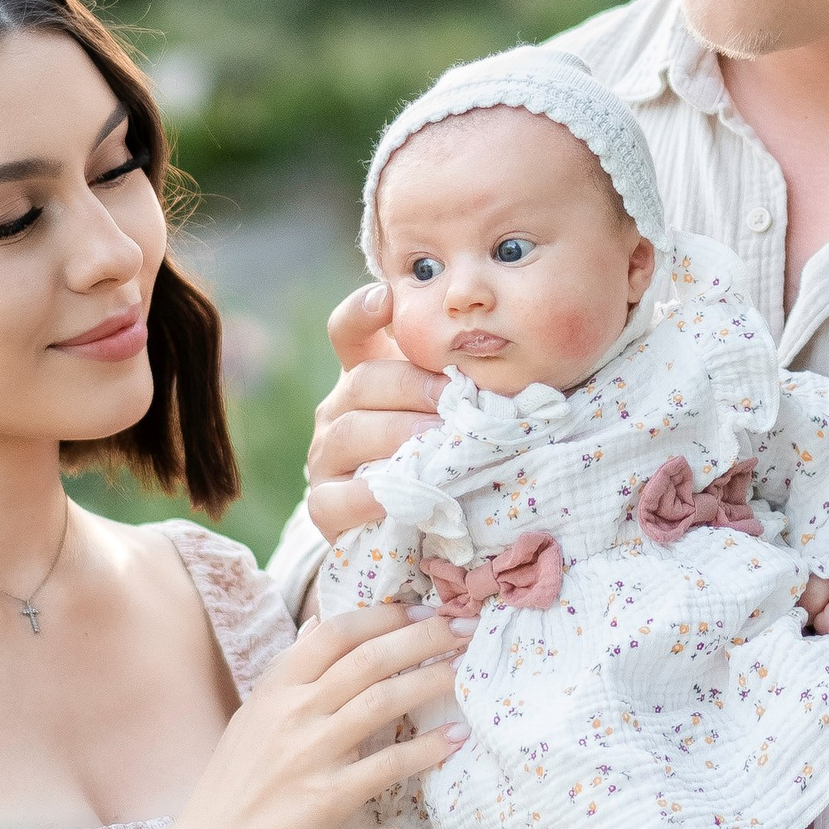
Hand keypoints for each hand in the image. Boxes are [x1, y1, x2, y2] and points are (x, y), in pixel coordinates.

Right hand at [174, 604, 467, 828]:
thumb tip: (318, 626)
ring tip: (468, 671)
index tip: (425, 609)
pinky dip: (426, 749)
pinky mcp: (329, 798)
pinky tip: (455, 739)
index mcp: (275, 688)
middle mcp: (293, 712)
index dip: (385, 615)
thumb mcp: (253, 716)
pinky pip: (388, 765)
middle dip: (425, 637)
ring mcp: (311, 753)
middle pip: (369, 658)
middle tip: (467, 626)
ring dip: (432, 680)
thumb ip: (290, 674)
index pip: (335, 632)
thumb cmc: (233, 786)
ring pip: (383, 700)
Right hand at [304, 282, 443, 538]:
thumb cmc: (439, 457)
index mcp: (364, 378)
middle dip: (411, 386)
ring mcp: (325, 457)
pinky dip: (370, 496)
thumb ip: (460, 386)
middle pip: (363, 382)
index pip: (348, 331)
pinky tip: (405, 494)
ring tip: (440, 443)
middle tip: (454, 399)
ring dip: (398, 435)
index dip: (362, 311)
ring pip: (349, 433)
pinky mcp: (323, 505)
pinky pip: (337, 498)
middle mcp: (337, 410)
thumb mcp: (449, 415)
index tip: (388, 298)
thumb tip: (505, 359)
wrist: (410, 530)